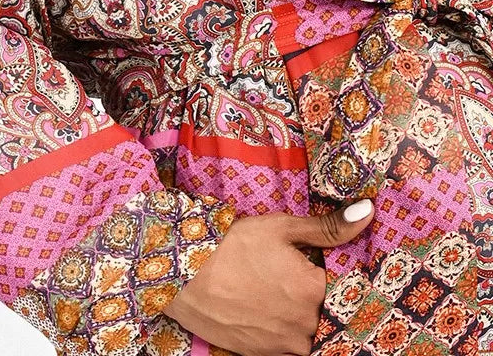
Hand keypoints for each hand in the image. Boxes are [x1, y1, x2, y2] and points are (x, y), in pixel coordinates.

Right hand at [163, 199, 373, 355]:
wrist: (186, 278)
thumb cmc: (233, 248)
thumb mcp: (280, 227)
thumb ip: (327, 227)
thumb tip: (367, 212)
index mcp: (314, 290)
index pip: (346, 284)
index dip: (337, 273)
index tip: (325, 263)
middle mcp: (306, 325)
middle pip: (328, 310)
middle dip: (319, 295)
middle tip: (296, 275)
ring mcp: (286, 345)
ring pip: (311, 331)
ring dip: (304, 314)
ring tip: (281, 290)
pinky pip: (290, 345)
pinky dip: (287, 329)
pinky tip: (270, 307)